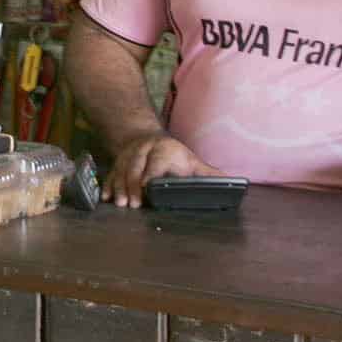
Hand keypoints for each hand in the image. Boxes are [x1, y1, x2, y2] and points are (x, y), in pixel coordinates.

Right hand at [101, 133, 220, 207]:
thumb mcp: (191, 161)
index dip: (150, 173)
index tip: (146, 186)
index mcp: (164, 150)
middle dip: (132, 185)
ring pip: (121, 170)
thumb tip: (234, 183)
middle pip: (135, 167)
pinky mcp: (117, 162)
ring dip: (119, 187)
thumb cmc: (172, 156)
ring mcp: (128, 155)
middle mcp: (144, 150)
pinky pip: (110, 173)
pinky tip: (106, 198)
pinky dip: (108, 185)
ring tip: (120, 204)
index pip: (156, 161)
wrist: (144, 137)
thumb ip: (208, 173)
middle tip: (133, 204)